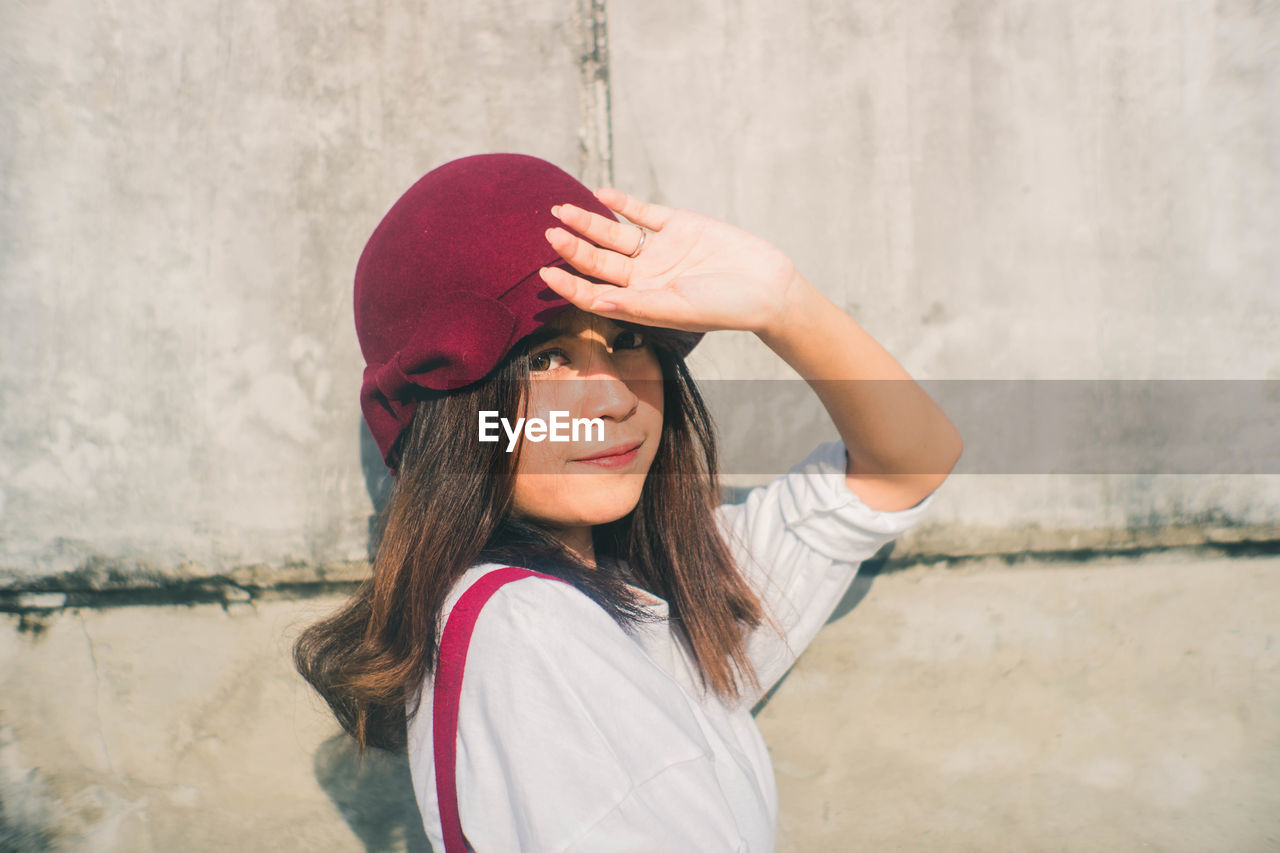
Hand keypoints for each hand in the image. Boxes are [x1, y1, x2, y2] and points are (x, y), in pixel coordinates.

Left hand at [538, 188, 801, 334]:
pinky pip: (643, 213)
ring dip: (588, 222)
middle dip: (573, 248)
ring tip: (560, 210)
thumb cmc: (725, 308)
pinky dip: (622, 203)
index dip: (569, 285)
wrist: (768, 286)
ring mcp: (660, 249)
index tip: (545, 274)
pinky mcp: (679, 225)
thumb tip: (596, 303)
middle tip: (548, 233)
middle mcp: (645, 276)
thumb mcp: (678, 308)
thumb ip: (637, 305)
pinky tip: (601, 194)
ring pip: (614, 234)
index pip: (595, 293)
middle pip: (599, 261)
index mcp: (641, 301)